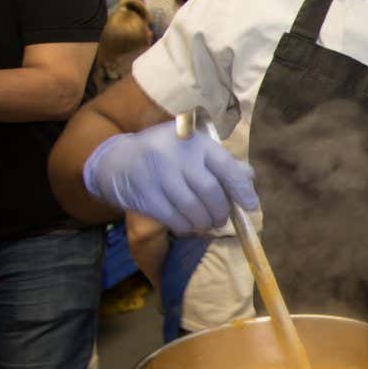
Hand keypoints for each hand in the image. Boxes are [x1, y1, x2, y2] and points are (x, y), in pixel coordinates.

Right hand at [83, 120, 257, 234]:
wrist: (116, 160)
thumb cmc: (166, 154)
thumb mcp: (193, 148)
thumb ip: (220, 162)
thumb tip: (249, 177)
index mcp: (194, 141)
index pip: (226, 167)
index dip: (242, 189)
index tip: (251, 206)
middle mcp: (176, 155)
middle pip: (210, 191)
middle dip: (221, 211)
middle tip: (221, 219)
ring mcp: (158, 174)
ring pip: (192, 208)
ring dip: (204, 222)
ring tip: (205, 224)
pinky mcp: (144, 194)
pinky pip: (173, 218)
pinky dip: (185, 227)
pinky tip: (187, 226)